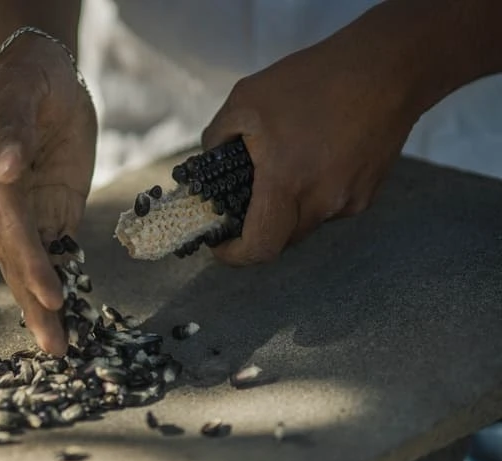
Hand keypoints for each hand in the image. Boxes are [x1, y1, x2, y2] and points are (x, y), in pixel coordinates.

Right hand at [0, 33, 96, 354]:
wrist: (39, 73)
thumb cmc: (26, 78)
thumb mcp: (18, 90)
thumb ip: (14, 129)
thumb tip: (7, 172)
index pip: (11, 228)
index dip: (31, 264)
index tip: (52, 298)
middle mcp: (1, 202)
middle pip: (15, 259)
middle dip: (35, 304)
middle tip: (55, 347)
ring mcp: (24, 211)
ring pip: (29, 265)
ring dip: (42, 306)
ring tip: (59, 345)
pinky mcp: (49, 211)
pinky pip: (53, 253)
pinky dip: (60, 284)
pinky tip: (69, 315)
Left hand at [201, 32, 419, 264]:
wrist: (389, 67)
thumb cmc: (314, 80)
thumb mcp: (246, 99)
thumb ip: (217, 137)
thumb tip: (209, 161)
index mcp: (287, 184)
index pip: (260, 248)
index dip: (234, 255)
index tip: (219, 243)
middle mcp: (322, 202)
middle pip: (281, 239)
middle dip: (257, 226)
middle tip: (242, 200)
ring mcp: (350, 201)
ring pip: (305, 223)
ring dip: (286, 208)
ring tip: (283, 167)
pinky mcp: (369, 192)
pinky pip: (330, 207)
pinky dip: (312, 194)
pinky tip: (314, 158)